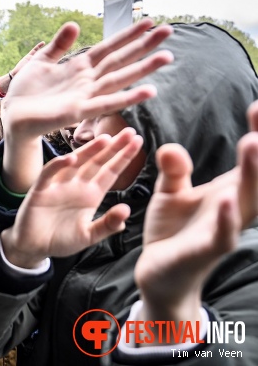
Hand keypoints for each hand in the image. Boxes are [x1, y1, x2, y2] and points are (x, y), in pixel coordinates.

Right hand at [0, 129, 141, 267]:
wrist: (33, 247)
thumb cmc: (61, 240)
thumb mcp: (89, 236)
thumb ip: (107, 225)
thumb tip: (126, 210)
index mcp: (91, 194)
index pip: (110, 171)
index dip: (123, 157)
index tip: (138, 142)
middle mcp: (77, 185)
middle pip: (97, 162)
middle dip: (113, 147)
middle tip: (129, 131)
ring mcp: (59, 185)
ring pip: (76, 163)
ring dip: (89, 151)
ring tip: (105, 139)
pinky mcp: (41, 190)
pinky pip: (50, 174)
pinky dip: (58, 165)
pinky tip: (71, 158)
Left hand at [2, 19, 173, 139]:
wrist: (13, 116)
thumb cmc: (27, 91)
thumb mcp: (41, 61)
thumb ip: (59, 45)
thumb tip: (75, 24)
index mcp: (79, 67)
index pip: (109, 47)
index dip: (128, 35)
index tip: (149, 22)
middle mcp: (87, 81)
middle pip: (120, 60)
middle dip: (144, 46)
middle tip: (169, 31)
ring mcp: (85, 96)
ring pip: (119, 80)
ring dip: (143, 69)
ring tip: (167, 57)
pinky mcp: (77, 112)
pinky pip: (105, 104)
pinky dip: (127, 97)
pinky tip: (148, 91)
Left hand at [134, 103, 257, 324]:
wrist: (160, 273)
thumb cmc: (173, 230)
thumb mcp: (170, 193)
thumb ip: (174, 169)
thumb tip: (171, 147)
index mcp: (228, 191)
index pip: (248, 160)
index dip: (256, 133)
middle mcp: (233, 208)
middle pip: (255, 174)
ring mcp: (223, 230)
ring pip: (245, 201)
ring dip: (250, 173)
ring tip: (253, 143)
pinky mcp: (205, 251)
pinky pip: (221, 235)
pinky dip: (226, 219)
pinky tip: (227, 201)